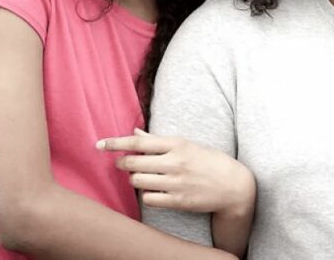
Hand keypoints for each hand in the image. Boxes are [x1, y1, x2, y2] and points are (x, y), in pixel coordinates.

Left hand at [96, 129, 254, 217]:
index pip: (138, 142)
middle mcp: (174, 162)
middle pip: (133, 163)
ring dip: (134, 179)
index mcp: (176, 144)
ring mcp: (176, 183)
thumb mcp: (187, 144)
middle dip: (122, 163)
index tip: (99, 145)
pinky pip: (148, 199)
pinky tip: (152, 190)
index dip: (115, 143)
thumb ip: (158, 140)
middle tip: (121, 163)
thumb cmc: (208, 161)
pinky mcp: (178, 201)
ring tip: (141, 177)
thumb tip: (134, 133)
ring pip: (138, 181)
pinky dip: (145, 194)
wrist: (233, 186)